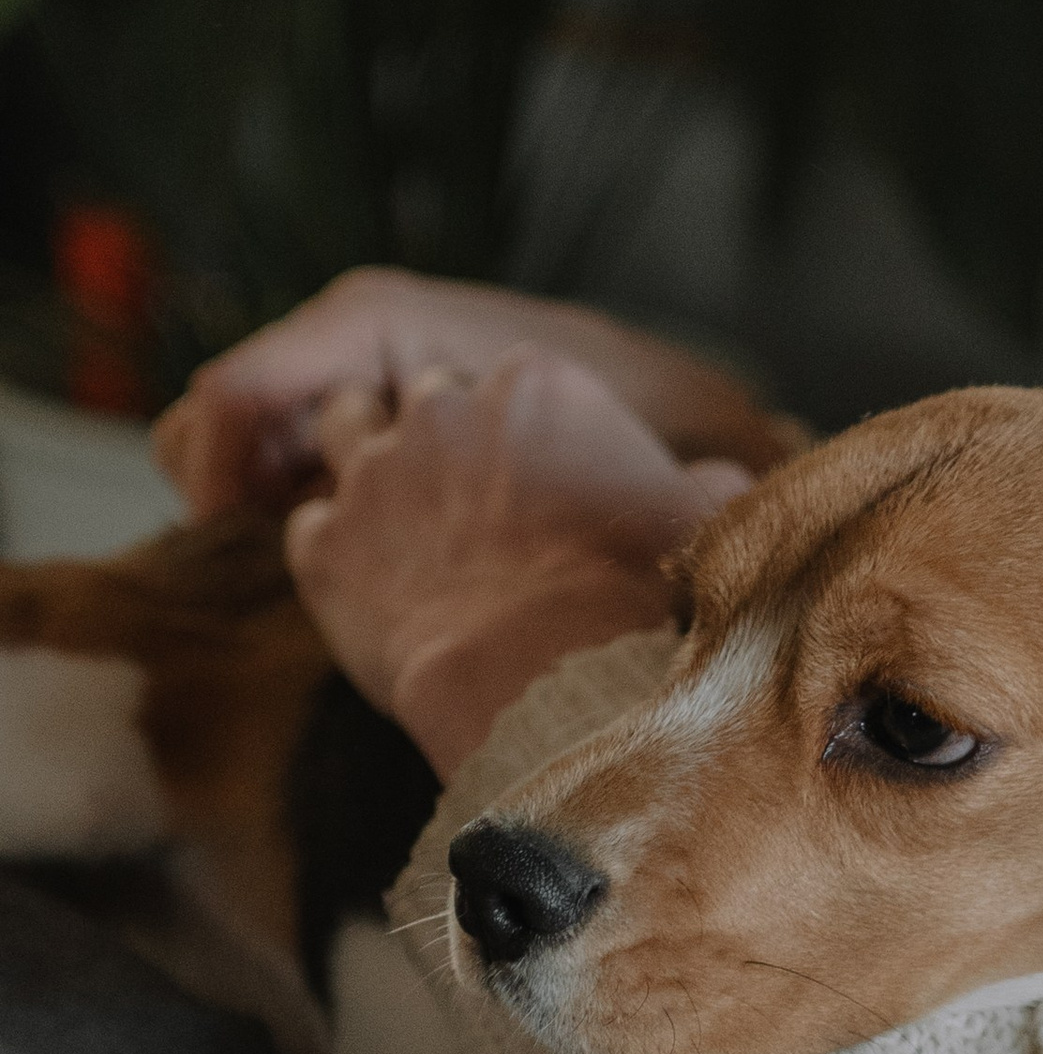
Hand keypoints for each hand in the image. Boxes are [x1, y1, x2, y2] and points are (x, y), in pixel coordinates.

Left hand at [282, 347, 752, 776]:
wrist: (542, 674)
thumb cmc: (632, 596)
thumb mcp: (695, 522)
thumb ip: (709, 484)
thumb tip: (722, 479)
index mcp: (535, 383)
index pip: (511, 379)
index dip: (520, 430)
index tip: (538, 480)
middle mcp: (444, 407)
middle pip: (425, 396)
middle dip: (440, 440)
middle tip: (468, 507)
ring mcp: (373, 471)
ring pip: (344, 430)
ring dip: (367, 466)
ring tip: (400, 525)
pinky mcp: (322, 543)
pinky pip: (310, 524)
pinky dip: (336, 550)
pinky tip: (375, 589)